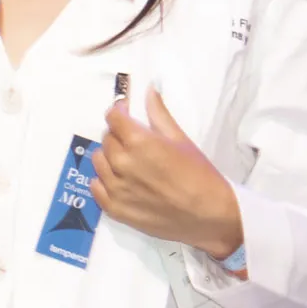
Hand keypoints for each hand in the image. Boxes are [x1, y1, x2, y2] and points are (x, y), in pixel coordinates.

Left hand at [93, 91, 241, 258]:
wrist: (210, 216)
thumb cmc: (200, 175)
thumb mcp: (181, 140)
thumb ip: (159, 114)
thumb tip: (148, 91)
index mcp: (138, 142)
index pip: (113, 117)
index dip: (119, 112)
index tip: (126, 113)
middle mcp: (122, 163)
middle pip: (106, 138)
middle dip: (117, 134)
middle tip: (133, 140)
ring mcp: (116, 188)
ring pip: (98, 161)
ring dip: (109, 156)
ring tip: (127, 161)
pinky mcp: (115, 209)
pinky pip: (96, 187)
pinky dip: (104, 180)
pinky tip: (120, 180)